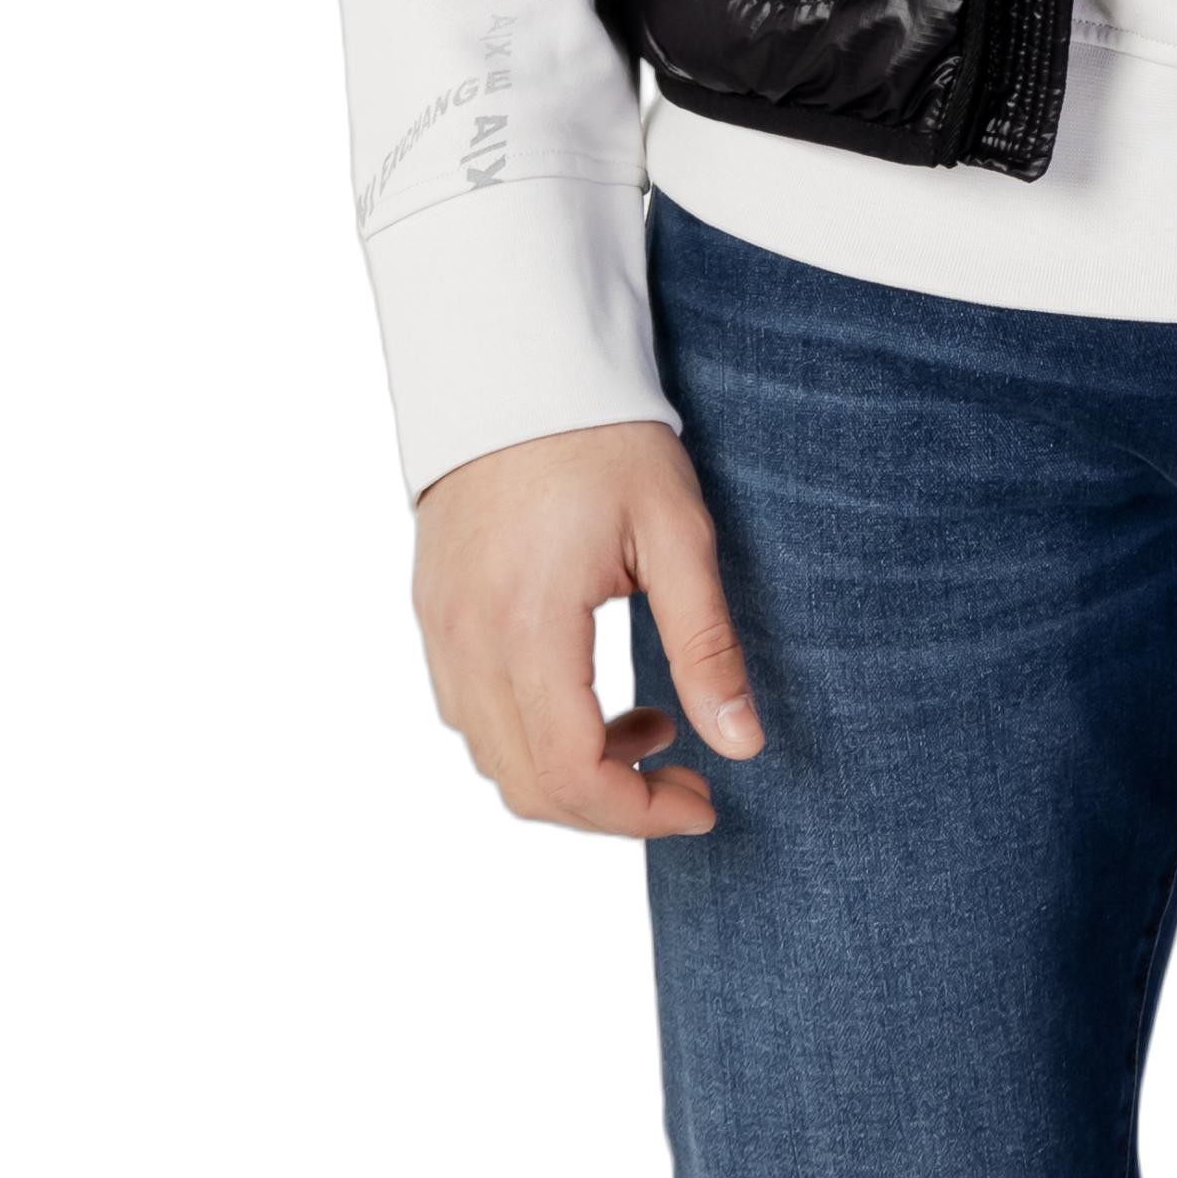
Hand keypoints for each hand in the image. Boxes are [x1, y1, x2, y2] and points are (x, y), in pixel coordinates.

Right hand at [412, 420, 763, 839]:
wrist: (517, 362)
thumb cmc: (604, 438)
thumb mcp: (676, 533)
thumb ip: (706, 645)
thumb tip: (743, 744)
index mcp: (528, 627)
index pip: (570, 774)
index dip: (640, 815)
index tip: (704, 803)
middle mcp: (467, 643)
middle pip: (525, 786)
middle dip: (610, 808)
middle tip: (685, 780)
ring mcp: (440, 630)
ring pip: (492, 756)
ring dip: (570, 769)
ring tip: (652, 721)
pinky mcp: (433, 613)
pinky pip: (470, 711)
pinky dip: (530, 732)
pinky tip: (590, 693)